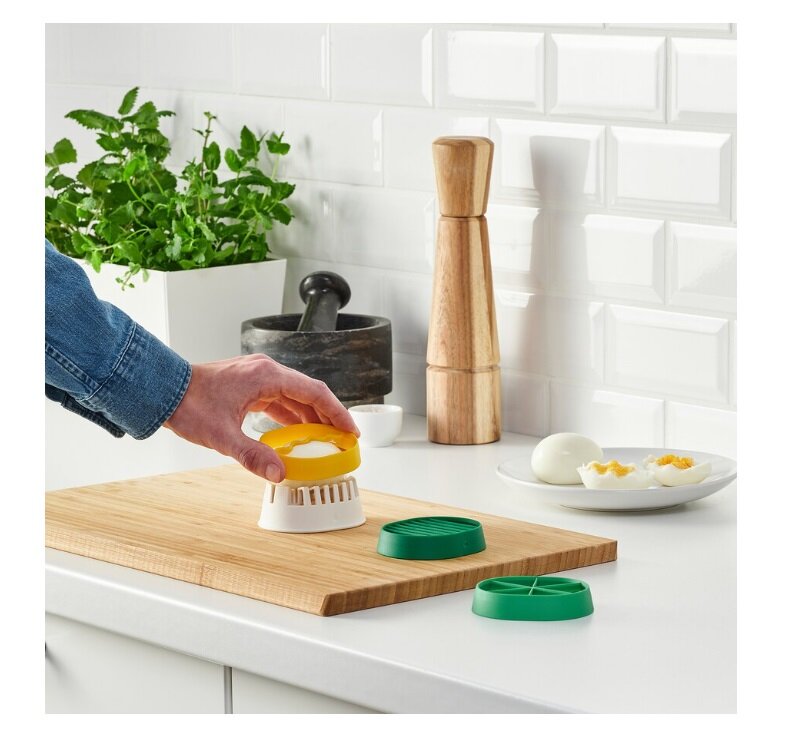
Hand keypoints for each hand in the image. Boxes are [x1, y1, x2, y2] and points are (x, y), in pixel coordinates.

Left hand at [164, 354, 359, 481]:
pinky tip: (296, 433)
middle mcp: (266, 371)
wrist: (161, 389)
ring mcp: (257, 376)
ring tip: (324, 438)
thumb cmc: (188, 404)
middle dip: (327, 416)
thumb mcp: (222, 436)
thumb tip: (278, 474)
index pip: (314, 392)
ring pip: (295, 396)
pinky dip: (292, 415)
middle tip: (343, 438)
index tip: (350, 430)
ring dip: (310, 416)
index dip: (336, 412)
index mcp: (267, 376)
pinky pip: (279, 399)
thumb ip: (252, 455)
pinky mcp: (249, 384)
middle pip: (309, 392)